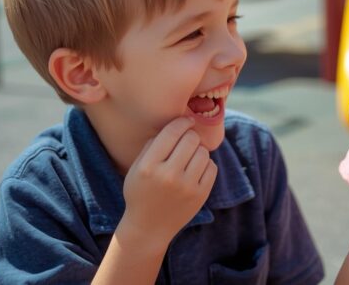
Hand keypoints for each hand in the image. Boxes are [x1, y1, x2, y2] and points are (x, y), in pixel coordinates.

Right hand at [119, 117, 216, 248]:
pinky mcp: (200, 195)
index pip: (171, 132)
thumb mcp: (136, 168)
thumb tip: (177, 123)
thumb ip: (153, 144)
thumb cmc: (141, 192)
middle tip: (186, 141)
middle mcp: (168, 175)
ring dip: (198, 151)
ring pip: (203, 152)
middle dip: (190, 136)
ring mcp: (186, 186)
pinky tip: (195, 171)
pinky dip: (205, 165)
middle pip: (191, 139)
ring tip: (189, 159)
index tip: (187, 121)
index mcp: (148, 166)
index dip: (182, 122)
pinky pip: (211, 167)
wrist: (149, 227)